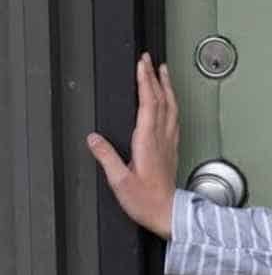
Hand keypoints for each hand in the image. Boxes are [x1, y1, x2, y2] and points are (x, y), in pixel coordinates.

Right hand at [85, 53, 178, 239]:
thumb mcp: (120, 181)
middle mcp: (161, 139)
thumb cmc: (147, 202)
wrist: (169, 215)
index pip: (148, 103)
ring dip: (167, 88)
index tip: (141, 64)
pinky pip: (174, 119)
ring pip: (171, 108)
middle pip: (161, 100)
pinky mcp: (172, 150)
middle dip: (155, 77)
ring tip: (163, 72)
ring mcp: (169, 143)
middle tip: (150, 59)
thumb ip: (106, 157)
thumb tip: (93, 138)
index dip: (145, 81)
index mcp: (148, 142)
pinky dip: (171, 104)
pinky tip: (169, 102)